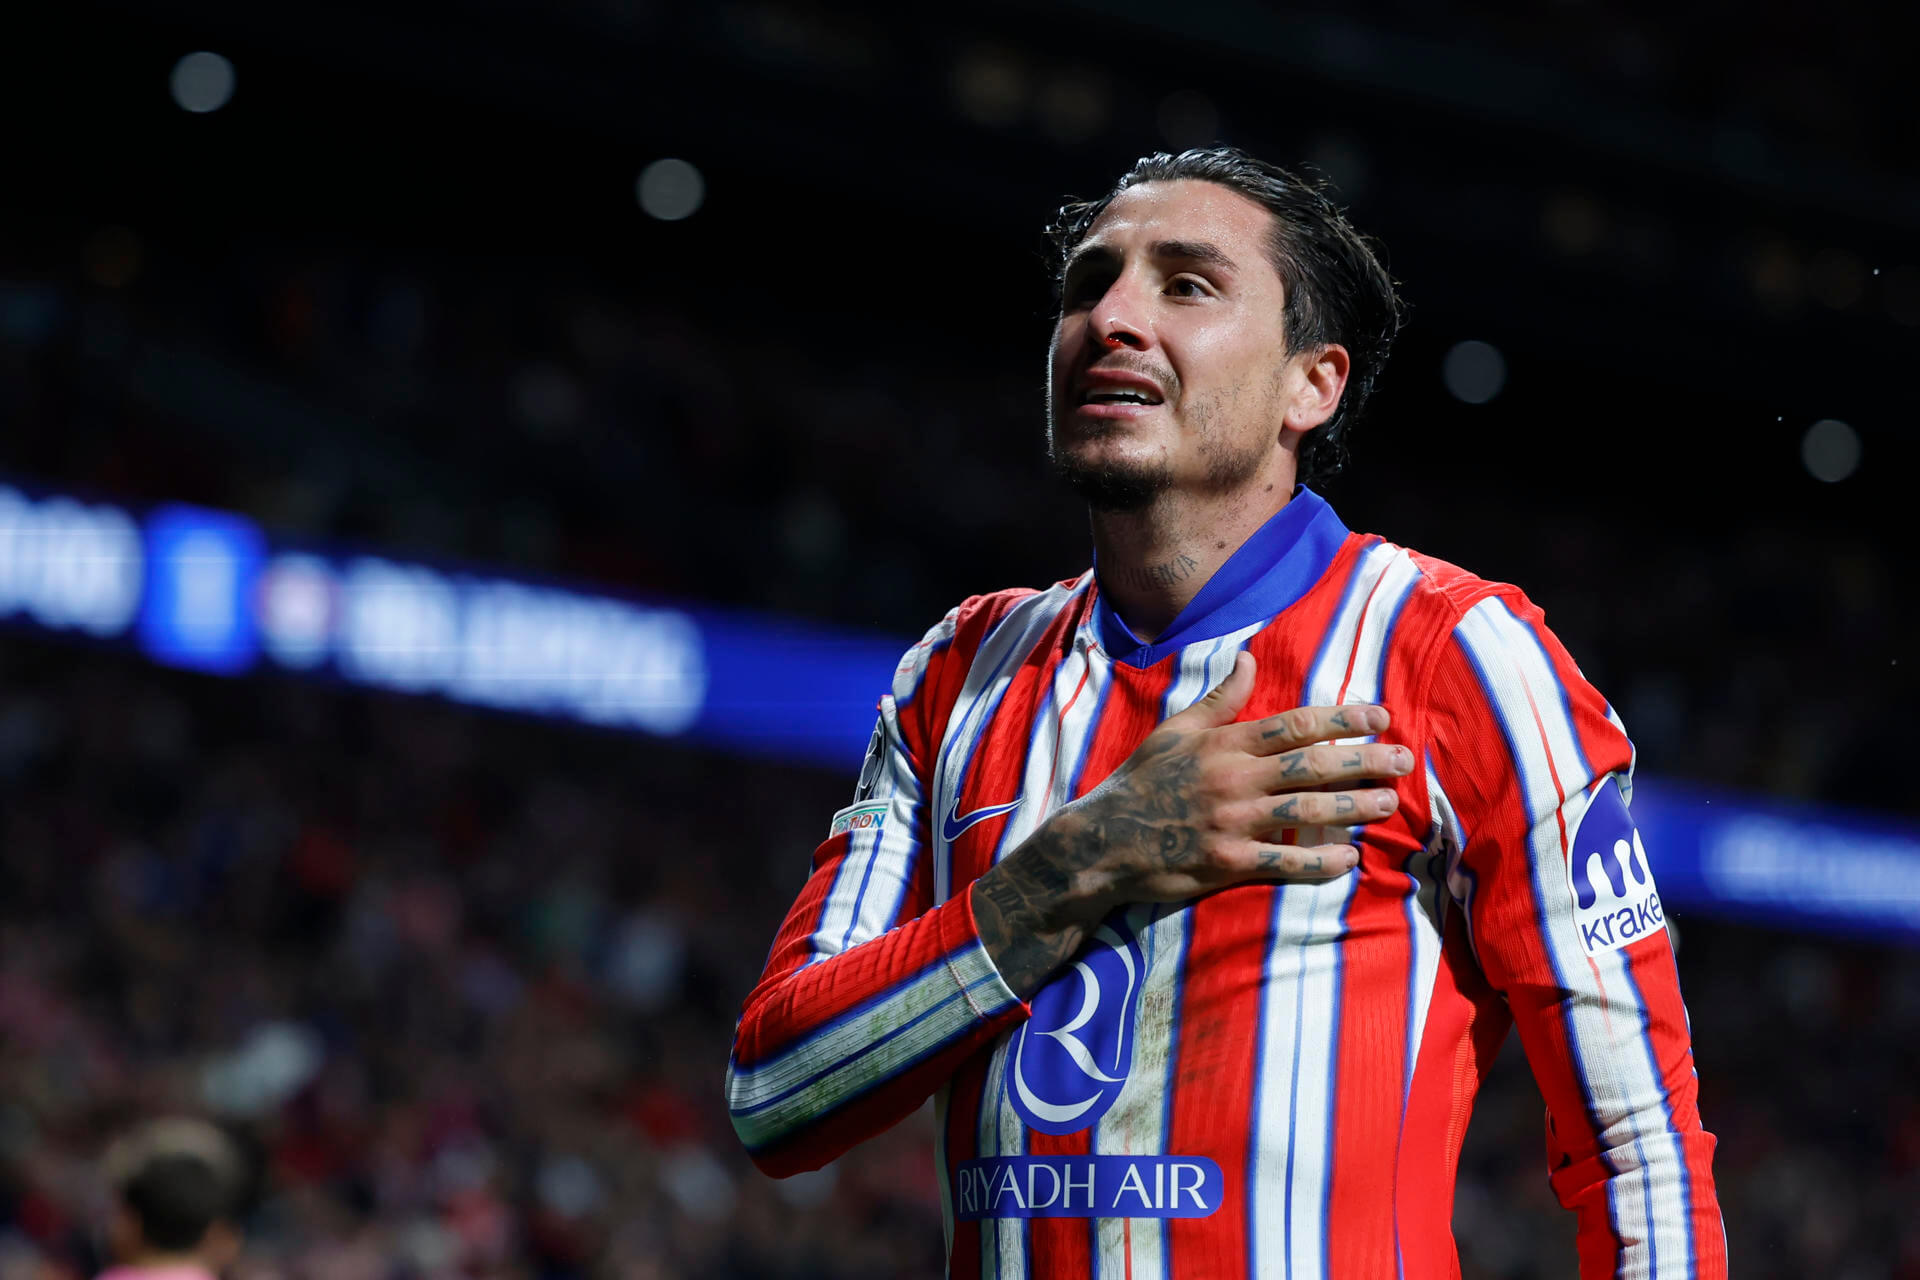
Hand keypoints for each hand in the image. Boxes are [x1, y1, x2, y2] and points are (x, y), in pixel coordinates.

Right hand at [971, 650, 1412, 996]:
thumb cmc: (1140, 781)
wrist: (1100, 841)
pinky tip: (1350, 859)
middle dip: (1364, 762)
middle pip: (1312, 766)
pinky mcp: (1226, 863)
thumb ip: (1218, 698)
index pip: (1294, 725)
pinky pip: (1284, 864)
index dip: (1342, 720)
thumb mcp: (1175, 730)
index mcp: (1223, 743)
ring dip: (1353, 808)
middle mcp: (1232, 779)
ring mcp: (1231, 823)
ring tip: (1389, 803)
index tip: (1379, 718)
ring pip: (1306, 813)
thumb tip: (1247, 657)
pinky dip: (1319, 863)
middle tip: (1404, 761)